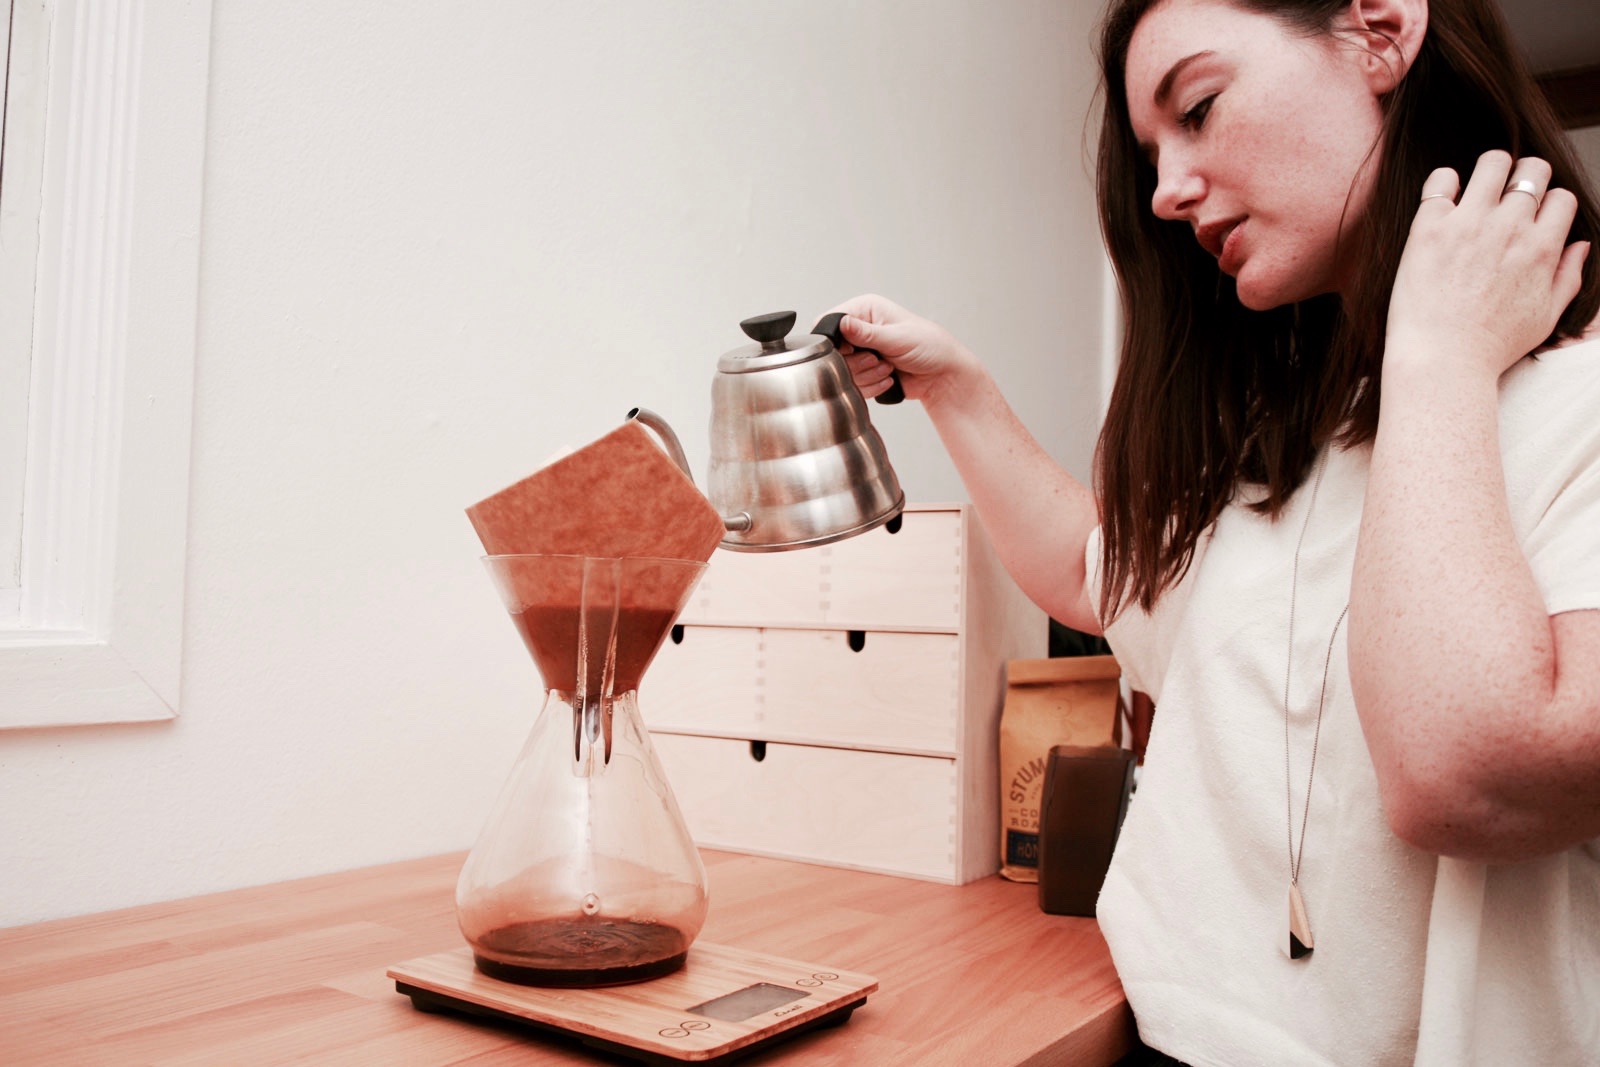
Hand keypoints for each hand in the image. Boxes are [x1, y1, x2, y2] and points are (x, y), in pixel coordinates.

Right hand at [824, 294, 978, 403]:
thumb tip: (842, 323)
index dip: (836, 341)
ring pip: (842, 371)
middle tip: (879, 360)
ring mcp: (861, 351)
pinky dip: (871, 386)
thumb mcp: (897, 338)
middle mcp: (860, 329)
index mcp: (865, 310)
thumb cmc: (930, 347)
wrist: (942, 375)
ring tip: (888, 368)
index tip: (854, 351)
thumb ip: (866, 334)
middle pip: (833, 352)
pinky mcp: (864, 371)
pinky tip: (889, 378)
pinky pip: (853, 385)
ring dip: (867, 375)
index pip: (829, 321)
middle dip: (857, 363)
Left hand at [1387, 150, 1589, 380]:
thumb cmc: (1492, 346)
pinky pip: (1441, 180)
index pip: (1561, 198)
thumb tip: (1579, 246)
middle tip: (1508, 194)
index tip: (1533, 217)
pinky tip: (1444, 197)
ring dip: (1490, 168)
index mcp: (1542, 248)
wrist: (1441, 360)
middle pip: (1532, 170)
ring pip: (1492, 162)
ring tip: (1478, 187)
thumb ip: (1568, 277)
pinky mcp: (1429, 228)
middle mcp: (1510, 228)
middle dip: (1526, 176)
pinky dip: (1444, 180)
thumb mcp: (1545, 317)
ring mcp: (1468, 224)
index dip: (1550, 204)